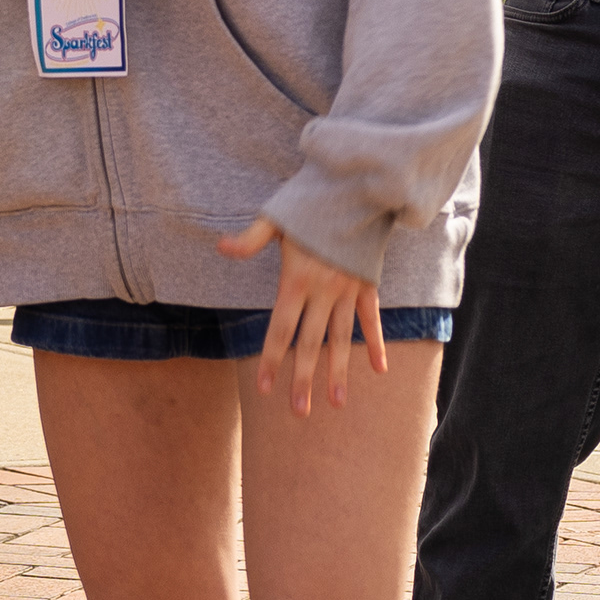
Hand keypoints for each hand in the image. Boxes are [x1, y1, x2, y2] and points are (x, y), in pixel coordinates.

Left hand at [216, 215, 388, 414]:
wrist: (357, 188)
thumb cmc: (311, 202)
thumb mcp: (276, 218)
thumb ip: (250, 238)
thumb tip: (220, 247)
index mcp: (297, 279)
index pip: (280, 328)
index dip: (272, 358)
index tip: (265, 387)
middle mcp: (323, 291)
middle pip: (311, 342)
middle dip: (304, 378)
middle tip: (298, 411)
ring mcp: (348, 290)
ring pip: (342, 339)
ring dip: (339, 372)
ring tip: (336, 403)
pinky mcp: (367, 284)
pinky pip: (371, 319)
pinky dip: (376, 344)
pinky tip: (379, 370)